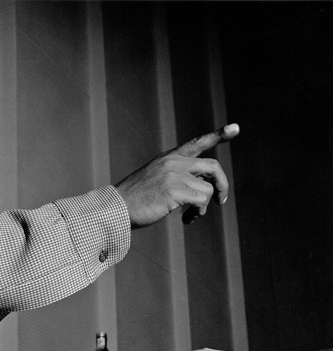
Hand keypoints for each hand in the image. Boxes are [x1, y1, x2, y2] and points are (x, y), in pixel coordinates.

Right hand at [115, 123, 239, 226]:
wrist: (116, 207)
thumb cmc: (133, 200)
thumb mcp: (154, 180)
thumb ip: (175, 177)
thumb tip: (201, 190)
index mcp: (168, 158)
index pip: (197, 142)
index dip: (218, 136)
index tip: (236, 128)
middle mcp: (174, 163)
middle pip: (213, 167)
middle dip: (222, 184)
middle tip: (221, 201)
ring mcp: (174, 176)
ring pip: (208, 190)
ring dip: (203, 207)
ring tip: (191, 216)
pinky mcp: (174, 191)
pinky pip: (201, 201)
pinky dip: (198, 213)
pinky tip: (187, 220)